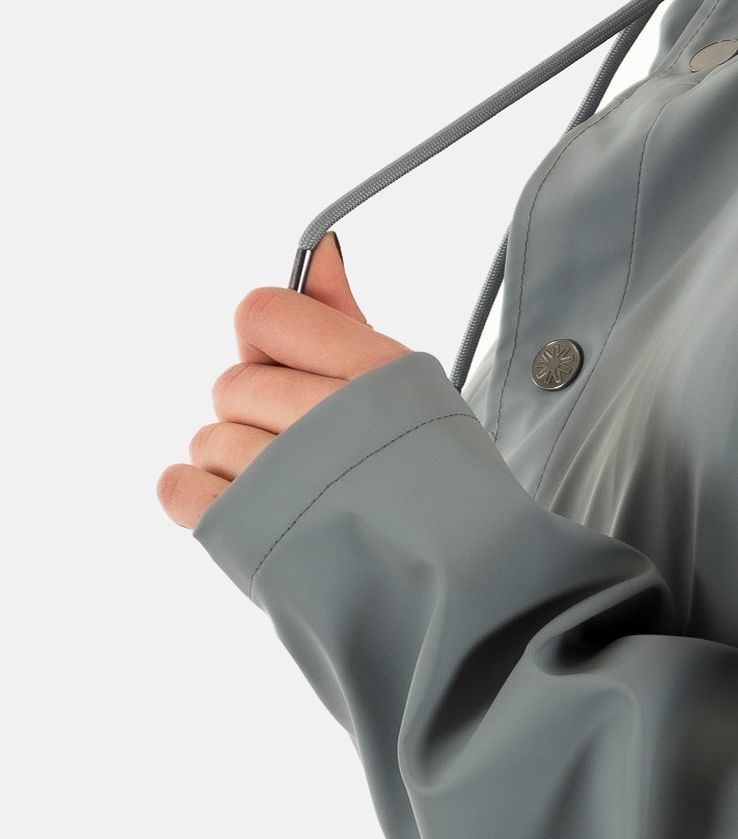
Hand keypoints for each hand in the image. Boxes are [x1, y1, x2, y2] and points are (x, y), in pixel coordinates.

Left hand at [157, 235, 409, 528]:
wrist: (458, 590)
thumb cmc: (432, 483)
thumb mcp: (405, 388)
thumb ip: (344, 316)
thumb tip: (319, 248)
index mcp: (376, 372)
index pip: (260, 313)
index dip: (270, 344)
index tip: (296, 375)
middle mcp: (331, 419)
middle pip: (230, 384)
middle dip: (259, 416)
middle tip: (309, 453)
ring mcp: (285, 479)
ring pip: (207, 440)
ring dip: (238, 469)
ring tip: (293, 497)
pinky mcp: (247, 533)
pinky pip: (178, 489)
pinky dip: (200, 499)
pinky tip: (247, 512)